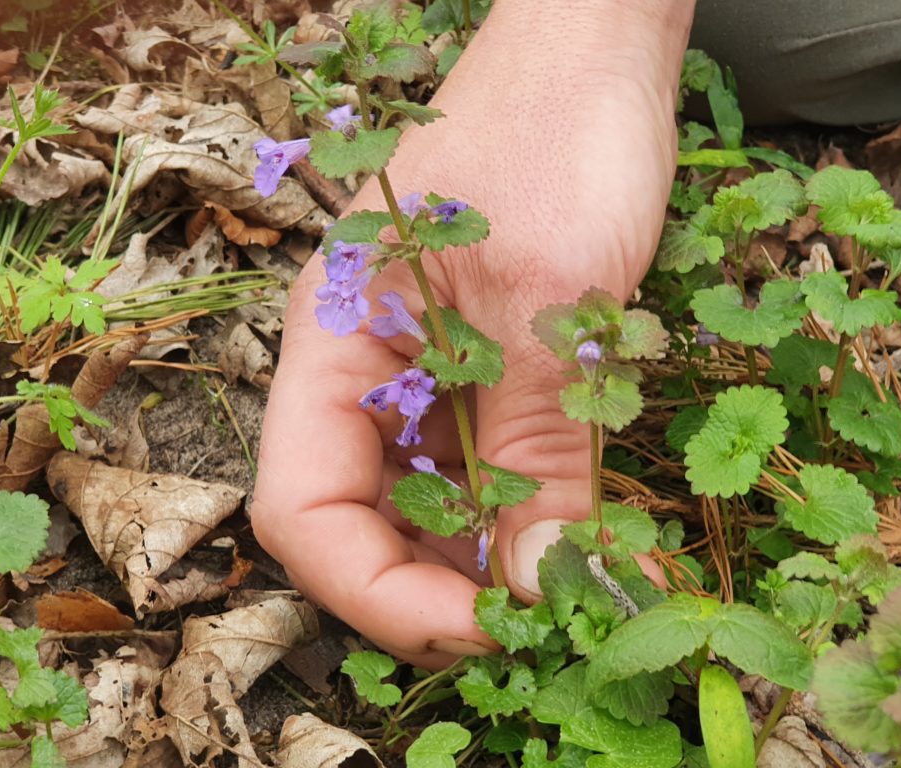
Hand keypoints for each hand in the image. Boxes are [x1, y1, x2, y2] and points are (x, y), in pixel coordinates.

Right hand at [251, 1, 693, 666]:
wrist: (595, 49)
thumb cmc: (553, 137)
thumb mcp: (547, 305)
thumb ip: (539, 452)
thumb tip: (542, 586)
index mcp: (331, 345)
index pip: (305, 509)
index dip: (376, 592)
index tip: (482, 626)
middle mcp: (360, 373)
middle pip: (358, 523)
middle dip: (435, 591)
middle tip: (538, 623)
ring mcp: (416, 374)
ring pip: (420, 508)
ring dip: (485, 563)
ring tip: (572, 590)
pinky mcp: (475, 371)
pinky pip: (477, 469)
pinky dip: (523, 515)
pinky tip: (581, 538)